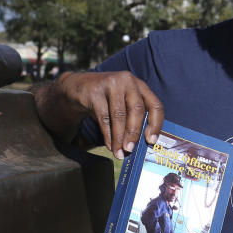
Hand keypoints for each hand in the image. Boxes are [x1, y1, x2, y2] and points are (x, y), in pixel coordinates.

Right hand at [35, 71, 163, 158]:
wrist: (77, 88)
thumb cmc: (105, 101)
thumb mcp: (122, 104)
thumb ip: (133, 118)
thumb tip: (140, 145)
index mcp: (140, 85)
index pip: (155, 105)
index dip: (156, 124)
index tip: (151, 141)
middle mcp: (128, 81)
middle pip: (137, 110)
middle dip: (134, 133)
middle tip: (130, 149)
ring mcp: (111, 83)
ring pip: (119, 115)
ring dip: (119, 137)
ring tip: (119, 152)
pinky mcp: (95, 90)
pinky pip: (103, 117)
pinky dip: (107, 134)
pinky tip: (109, 145)